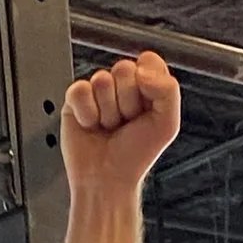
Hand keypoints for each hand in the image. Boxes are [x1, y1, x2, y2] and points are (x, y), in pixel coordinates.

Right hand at [60, 53, 179, 202]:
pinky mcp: (75, 101)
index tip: (147, 107)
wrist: (108, 181)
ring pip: (102, 80)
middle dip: (127, 101)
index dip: (148, 83)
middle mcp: (121, 86)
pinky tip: (91, 126)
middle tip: (126, 123)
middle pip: (124, 68)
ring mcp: (98, 92)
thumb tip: (142, 71)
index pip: (148, 60)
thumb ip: (168, 89)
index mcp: (146, 86)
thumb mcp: (167, 124)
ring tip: (109, 127)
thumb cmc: (136, 157)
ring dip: (107, 111)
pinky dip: (87, 113)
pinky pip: (80, 90)